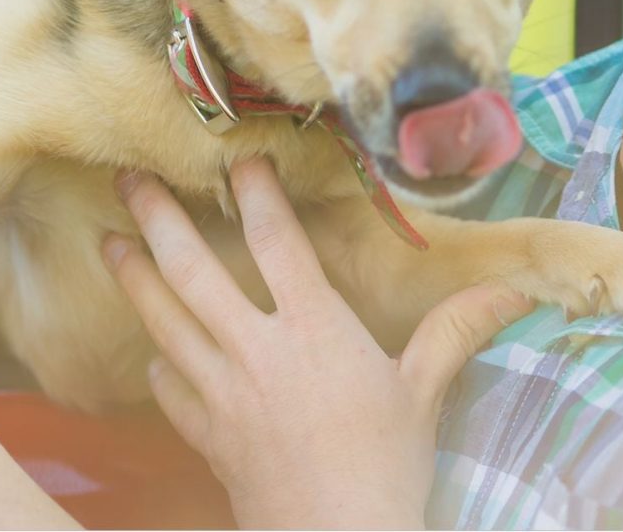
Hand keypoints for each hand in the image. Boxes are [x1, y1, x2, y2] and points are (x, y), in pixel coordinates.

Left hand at [106, 160, 531, 528]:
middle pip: (193, 273)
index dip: (255, 193)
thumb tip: (512, 290)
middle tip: (129, 179)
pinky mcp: (206, 436)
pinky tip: (155, 352)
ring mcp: (222, 394)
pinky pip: (168, 389)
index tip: (237, 156)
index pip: (276, 242)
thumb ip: (455, 331)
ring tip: (110, 243)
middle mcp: (257, 351)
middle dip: (158, 220)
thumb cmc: (385, 466)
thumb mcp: (424, 392)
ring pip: (164, 323)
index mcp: (314, 329)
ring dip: (135, 279)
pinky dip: (157, 363)